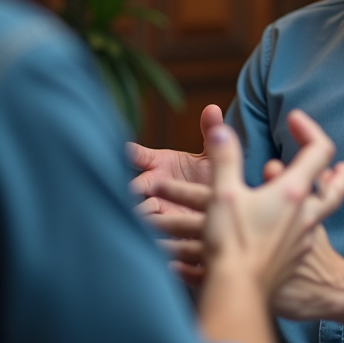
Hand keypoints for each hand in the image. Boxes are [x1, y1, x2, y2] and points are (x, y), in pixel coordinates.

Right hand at [129, 105, 219, 220]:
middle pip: (134, 185)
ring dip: (141, 211)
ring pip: (140, 209)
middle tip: (130, 190)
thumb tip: (213, 107)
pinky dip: (151, 231)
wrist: (219, 210)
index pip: (138, 155)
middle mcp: (152, 185)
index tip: (124, 150)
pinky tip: (152, 235)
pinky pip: (151, 230)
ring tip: (146, 213)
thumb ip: (210, 133)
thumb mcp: (211, 158)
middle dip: (131, 188)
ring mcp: (156, 207)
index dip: (130, 152)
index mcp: (159, 164)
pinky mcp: (163, 227)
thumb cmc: (209, 180)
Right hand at [152, 110, 343, 294]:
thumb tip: (222, 128)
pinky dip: (305, 221)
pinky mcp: (293, 258)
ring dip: (322, 197)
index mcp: (292, 192)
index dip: (309, 129)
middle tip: (343, 166)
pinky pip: (308, 234)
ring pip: (323, 213)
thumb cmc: (232, 243)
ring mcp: (302, 239)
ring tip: (318, 192)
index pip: (319, 151)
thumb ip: (224, 158)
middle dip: (339, 174)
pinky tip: (292, 225)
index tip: (294, 119)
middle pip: (336, 189)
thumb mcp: (223, 194)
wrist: (239, 292)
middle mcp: (304, 214)